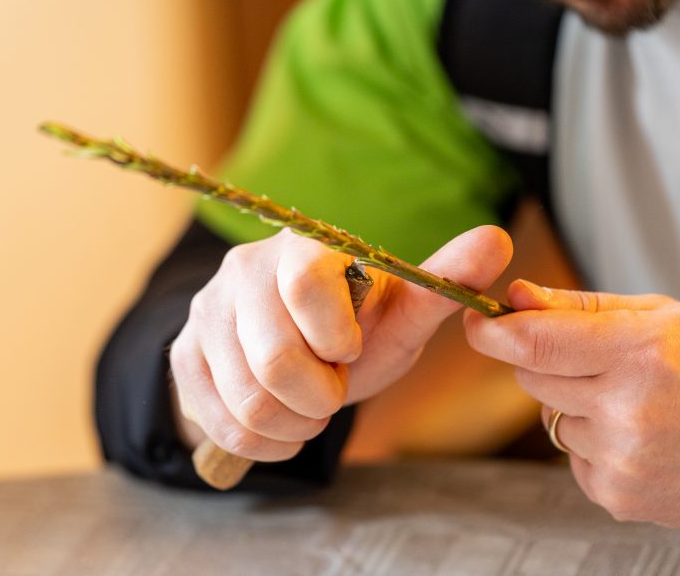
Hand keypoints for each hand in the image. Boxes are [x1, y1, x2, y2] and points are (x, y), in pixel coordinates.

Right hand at [170, 225, 512, 462]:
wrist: (298, 353)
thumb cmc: (357, 330)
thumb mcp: (400, 312)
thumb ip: (442, 281)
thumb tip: (497, 239)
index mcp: (300, 249)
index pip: (306, 285)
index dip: (336, 337)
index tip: (349, 350)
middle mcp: (242, 271)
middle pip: (274, 359)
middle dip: (318, 397)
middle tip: (332, 390)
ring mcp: (204, 313)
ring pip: (246, 399)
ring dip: (293, 424)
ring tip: (310, 408)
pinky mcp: (182, 356)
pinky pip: (218, 422)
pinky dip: (262, 441)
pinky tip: (281, 423)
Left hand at [463, 280, 679, 527]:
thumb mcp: (660, 316)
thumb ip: (581, 305)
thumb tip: (515, 294)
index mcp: (638, 351)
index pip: (533, 341)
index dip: (492, 330)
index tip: (476, 319)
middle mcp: (626, 407)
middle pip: (531, 376)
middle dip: (542, 361)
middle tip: (588, 360)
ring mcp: (621, 457)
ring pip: (551, 419)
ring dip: (575, 407)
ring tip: (631, 404)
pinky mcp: (617, 494)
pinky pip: (571, 458)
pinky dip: (591, 446)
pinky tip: (636, 437)